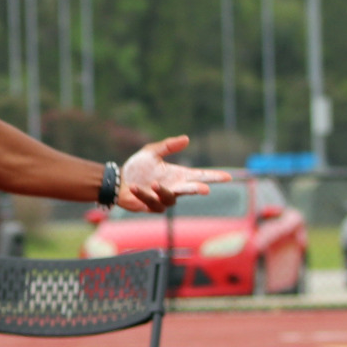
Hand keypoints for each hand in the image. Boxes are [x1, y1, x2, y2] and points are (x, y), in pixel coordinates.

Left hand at [114, 136, 229, 211]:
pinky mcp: (151, 207)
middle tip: (205, 189)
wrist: (118, 181)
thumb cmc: (137, 167)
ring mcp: (163, 199)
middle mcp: (174, 188)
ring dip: (161, 190)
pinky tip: (134, 187)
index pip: (200, 176)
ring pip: (169, 198)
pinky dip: (142, 194)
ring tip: (152, 183)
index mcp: (178, 175)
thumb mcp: (152, 152)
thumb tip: (187, 139)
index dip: (214, 177)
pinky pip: (150, 202)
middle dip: (197, 190)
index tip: (228, 177)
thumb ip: (168, 146)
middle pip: (191, 190)